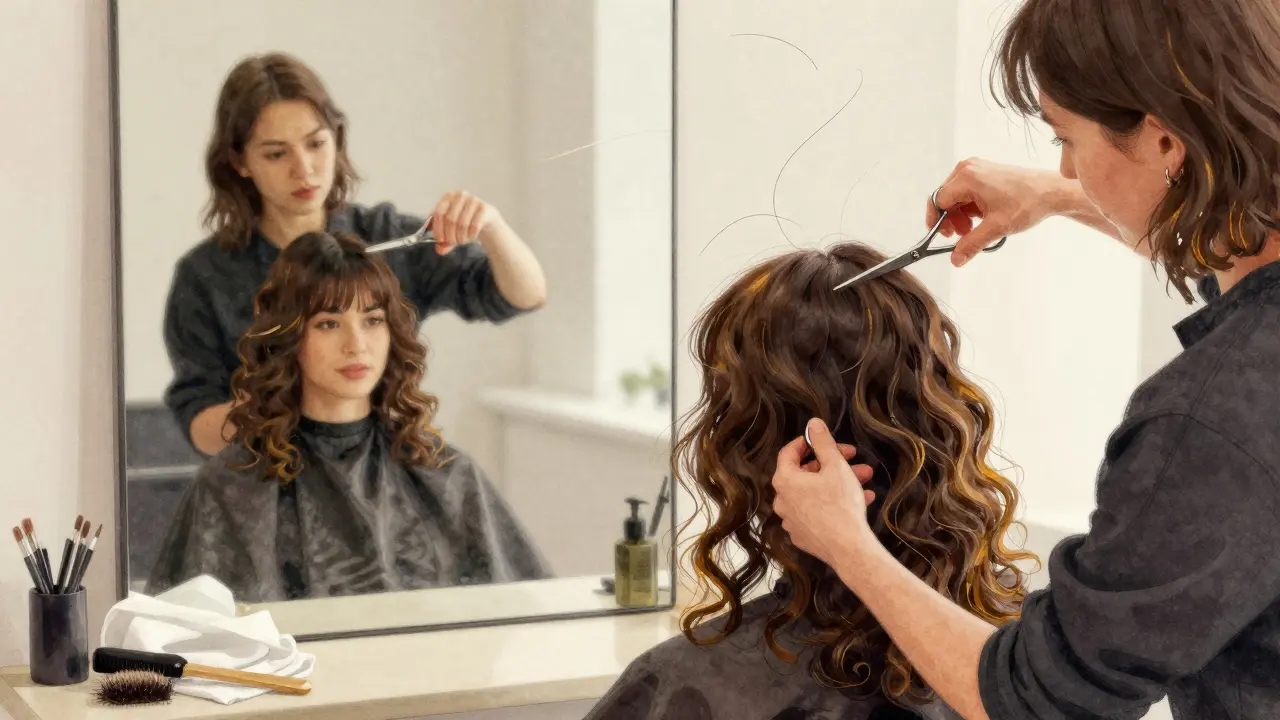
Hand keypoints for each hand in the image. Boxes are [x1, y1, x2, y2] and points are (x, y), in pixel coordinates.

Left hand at [430, 190, 501, 253]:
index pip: (438, 212)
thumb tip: (440, 250)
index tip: (440, 240)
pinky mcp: (483, 208)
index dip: (438, 228)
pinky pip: (474, 226)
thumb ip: (443, 241)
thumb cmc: (464, 222)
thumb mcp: (451, 230)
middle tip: (453, 243)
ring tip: (462, 240)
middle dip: (450, 235)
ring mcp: (473, 200)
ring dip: (461, 237)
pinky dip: (471, 235)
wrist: (485, 218)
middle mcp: (460, 196)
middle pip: (450, 219)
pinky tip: (471, 237)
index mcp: (447, 197)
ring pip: (462, 224)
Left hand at [772, 418, 878, 565]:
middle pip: (806, 474)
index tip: (822, 438)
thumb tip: (813, 423)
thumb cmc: (840, 504)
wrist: (849, 549)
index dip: (806, 442)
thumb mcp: (835, 466)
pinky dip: (835, 504)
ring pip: (816, 494)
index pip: (788, 453)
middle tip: (854, 459)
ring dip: (839, 484)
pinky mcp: (804, 536)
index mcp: (784, 481)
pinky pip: (819, 513)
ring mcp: (792, 521)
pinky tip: (860, 500)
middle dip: (832, 464)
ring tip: (865, 481)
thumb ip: (823, 442)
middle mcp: (783, 501)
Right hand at [926, 158, 1058, 266]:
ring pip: (955, 197)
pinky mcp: (984, 173)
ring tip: (974, 229)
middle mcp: (968, 169)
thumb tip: (955, 259)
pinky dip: (969, 208)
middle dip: (950, 220)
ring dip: (960, 216)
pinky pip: (966, 193)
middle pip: (945, 198)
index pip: (938, 201)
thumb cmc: (1027, 203)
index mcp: (967, 177)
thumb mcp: (996, 228)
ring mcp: (976, 169)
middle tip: (962, 235)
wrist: (1051, 192)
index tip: (941, 237)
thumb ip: (971, 244)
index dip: (937, 222)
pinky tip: (981, 219)